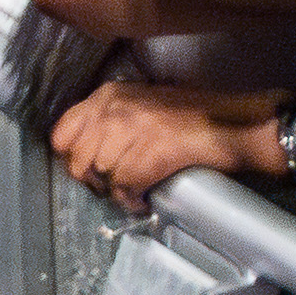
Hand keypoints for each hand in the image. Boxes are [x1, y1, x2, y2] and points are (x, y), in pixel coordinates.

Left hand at [50, 82, 289, 216]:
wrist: (234, 125)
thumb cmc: (195, 114)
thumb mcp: (144, 103)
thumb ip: (111, 120)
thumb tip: (84, 150)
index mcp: (108, 94)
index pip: (61, 134)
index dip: (73, 155)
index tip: (92, 164)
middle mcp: (111, 110)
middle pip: (77, 163)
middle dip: (95, 179)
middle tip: (119, 180)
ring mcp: (125, 134)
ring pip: (99, 179)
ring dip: (117, 190)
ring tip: (139, 186)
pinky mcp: (140, 159)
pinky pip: (121, 192)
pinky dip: (134, 200)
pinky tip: (148, 194)